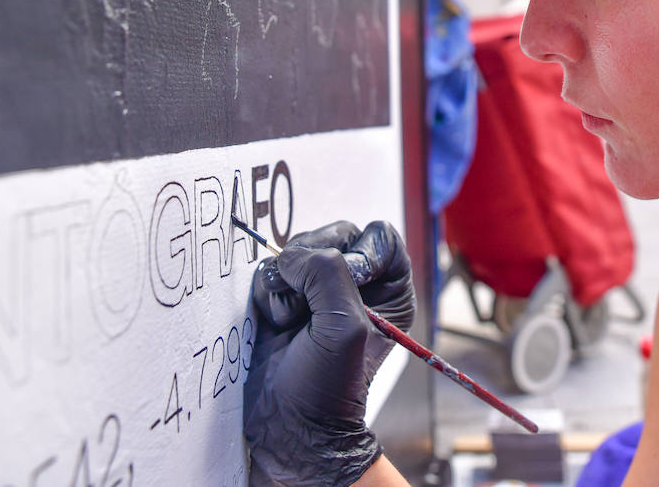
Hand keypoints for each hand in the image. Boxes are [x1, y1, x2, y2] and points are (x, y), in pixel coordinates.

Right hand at [243, 220, 415, 486]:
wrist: (287, 425)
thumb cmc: (328, 385)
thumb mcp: (344, 327)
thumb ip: (328, 275)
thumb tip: (294, 255)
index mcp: (389, 288)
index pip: (380, 236)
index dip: (360, 250)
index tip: (348, 281)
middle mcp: (356, 283)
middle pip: (335, 233)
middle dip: (314, 262)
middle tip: (307, 304)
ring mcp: (316, 287)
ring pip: (296, 249)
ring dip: (287, 285)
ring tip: (292, 322)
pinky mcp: (283, 296)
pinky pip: (270, 270)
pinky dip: (269, 295)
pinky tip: (277, 326)